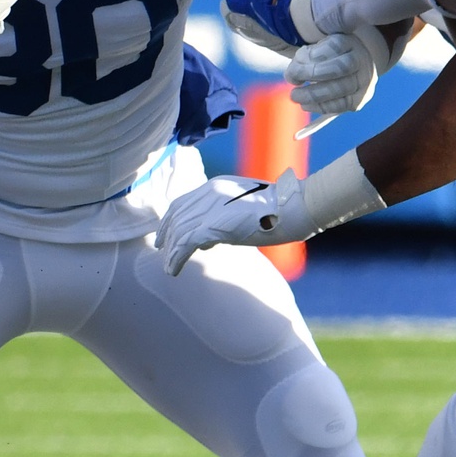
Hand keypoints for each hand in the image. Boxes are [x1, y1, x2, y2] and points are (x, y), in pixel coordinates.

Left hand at [158, 173, 292, 274]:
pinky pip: (185, 244)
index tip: (166, 232)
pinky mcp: (213, 225)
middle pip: (177, 215)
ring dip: (171, 251)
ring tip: (169, 267)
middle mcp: (209, 193)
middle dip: (167, 234)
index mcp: (216, 186)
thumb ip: (224, 220)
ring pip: (179, 231)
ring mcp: (210, 208)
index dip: (171, 218)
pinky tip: (173, 270)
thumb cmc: (279, 210)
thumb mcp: (245, 210)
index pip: (183, 202)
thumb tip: (207, 239)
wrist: (294, 207)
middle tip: (161, 250)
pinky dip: (176, 258)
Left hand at [287, 29, 381, 116]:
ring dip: (312, 95)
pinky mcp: (359, 98)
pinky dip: (319, 107)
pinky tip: (306, 105)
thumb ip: (307, 52)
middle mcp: (361, 59)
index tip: (297, 60)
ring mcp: (364, 79)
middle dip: (311, 74)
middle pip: (340, 67)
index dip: (312, 54)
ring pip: (340, 88)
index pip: (334, 45)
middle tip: (292, 80)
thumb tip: (295, 69)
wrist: (347, 70)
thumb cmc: (325, 57)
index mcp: (349, 42)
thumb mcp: (317, 47)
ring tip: (295, 96)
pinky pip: (341, 105)